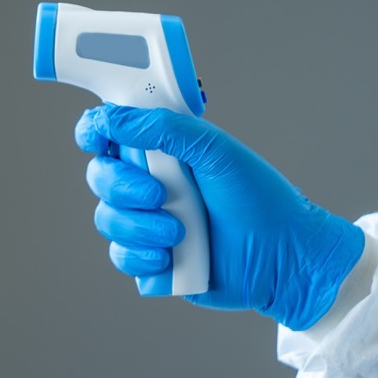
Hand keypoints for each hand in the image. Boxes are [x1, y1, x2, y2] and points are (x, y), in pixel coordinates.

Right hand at [74, 104, 364, 329]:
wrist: (283, 258)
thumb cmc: (261, 200)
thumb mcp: (216, 151)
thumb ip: (163, 129)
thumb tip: (113, 118)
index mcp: (162, 150)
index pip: (109, 133)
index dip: (94, 132)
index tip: (96, 139)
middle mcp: (149, 184)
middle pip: (99, 176)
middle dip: (123, 187)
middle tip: (159, 195)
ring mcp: (147, 222)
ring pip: (107, 219)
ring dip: (140, 227)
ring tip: (180, 232)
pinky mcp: (150, 259)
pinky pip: (121, 257)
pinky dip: (142, 257)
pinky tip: (170, 257)